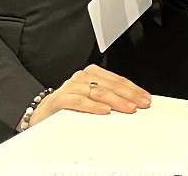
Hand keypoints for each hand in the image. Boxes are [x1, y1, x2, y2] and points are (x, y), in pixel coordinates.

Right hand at [27, 63, 151, 127]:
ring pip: (98, 92)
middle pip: (110, 85)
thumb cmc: (69, 107)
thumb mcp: (92, 99)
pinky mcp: (60, 98)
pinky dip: (93, 106)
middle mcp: (82, 77)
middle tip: (141, 104)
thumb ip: (109, 98)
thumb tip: (133, 104)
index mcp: (92, 74)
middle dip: (129, 95)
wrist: (42, 114)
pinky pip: (79, 101)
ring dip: (115, 100)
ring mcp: (71, 86)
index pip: (118, 80)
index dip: (133, 89)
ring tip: (128, 108)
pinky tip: (104, 111)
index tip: (146, 99)